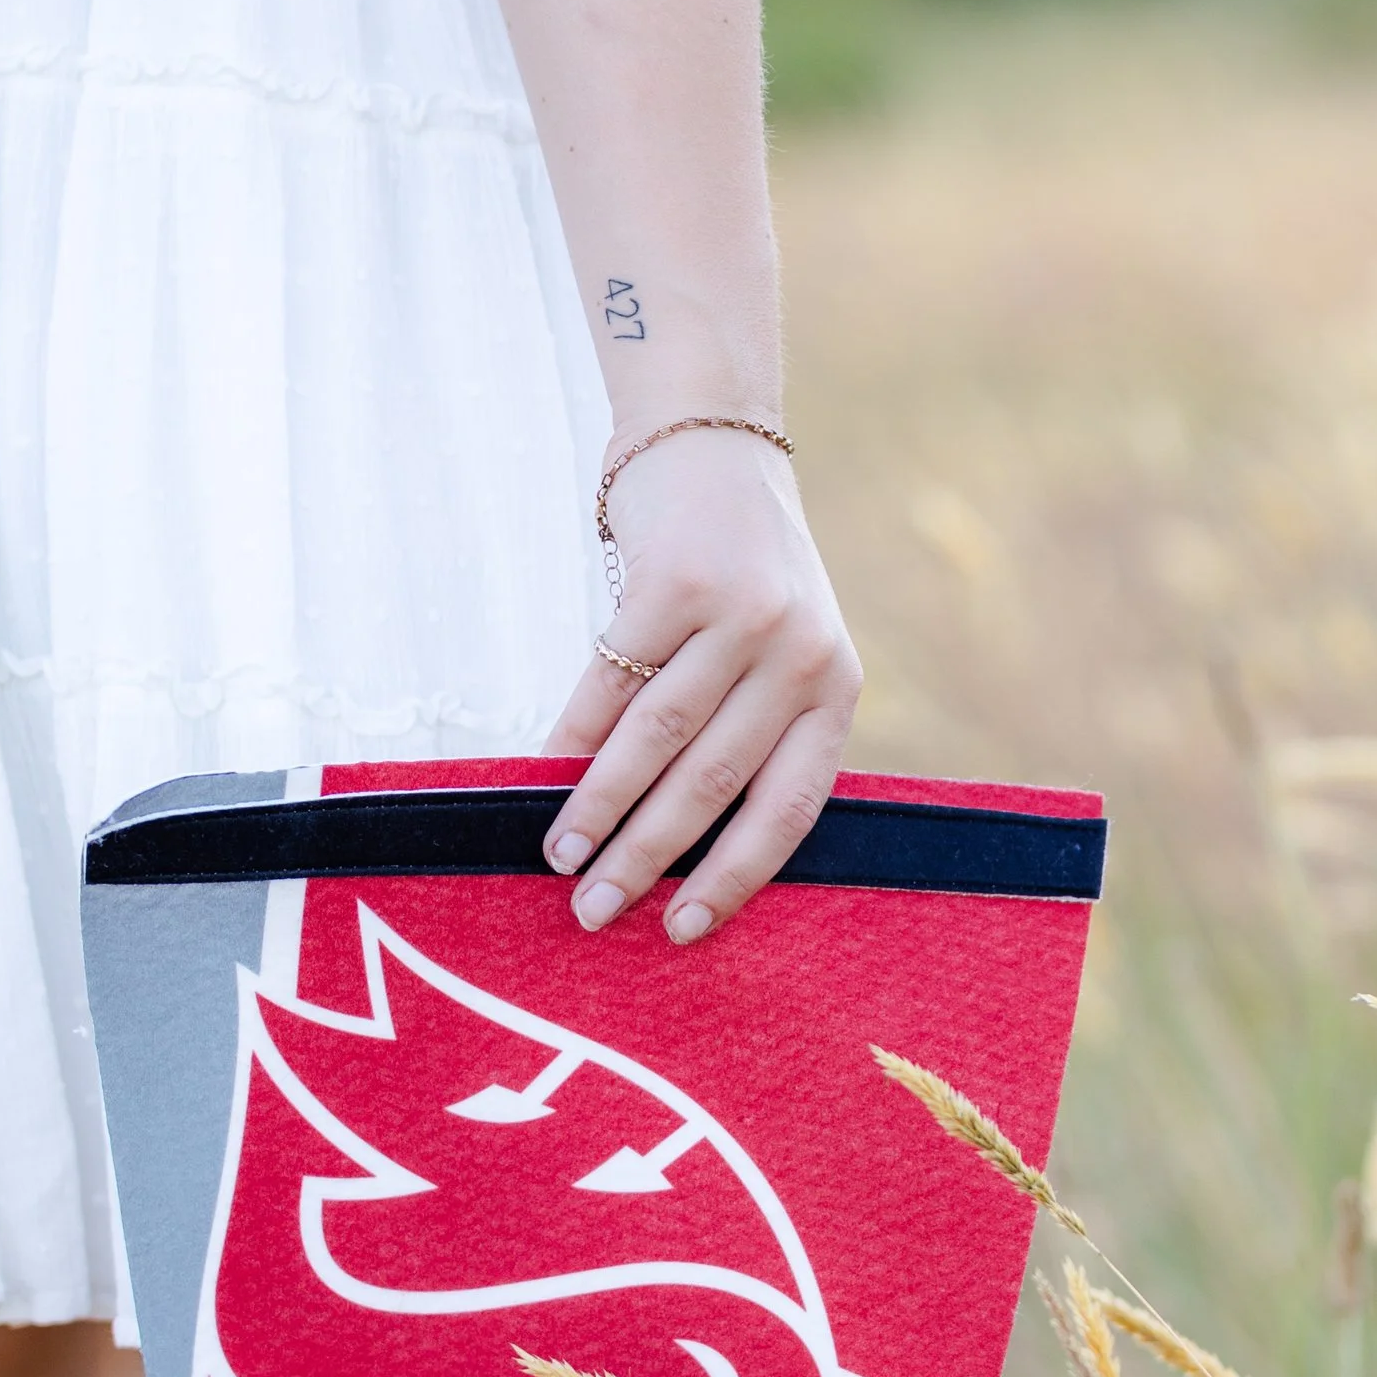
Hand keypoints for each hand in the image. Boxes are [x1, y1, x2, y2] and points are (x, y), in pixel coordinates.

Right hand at [541, 427, 860, 939]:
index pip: (789, 806)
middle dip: (648, 857)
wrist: (712, 446)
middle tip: (595, 911)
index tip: (681, 930)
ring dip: (599, 807)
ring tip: (559, 855)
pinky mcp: (676, 583)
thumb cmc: (739, 576)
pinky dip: (571, 737)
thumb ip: (753, 731)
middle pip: (713, 782)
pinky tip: (542, 774)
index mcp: (834, 688)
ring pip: (656, 739)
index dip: (734, 875)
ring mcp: (740, 616)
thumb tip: (677, 852)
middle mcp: (798, 654)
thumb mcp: (782, 649)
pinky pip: (608, 682)